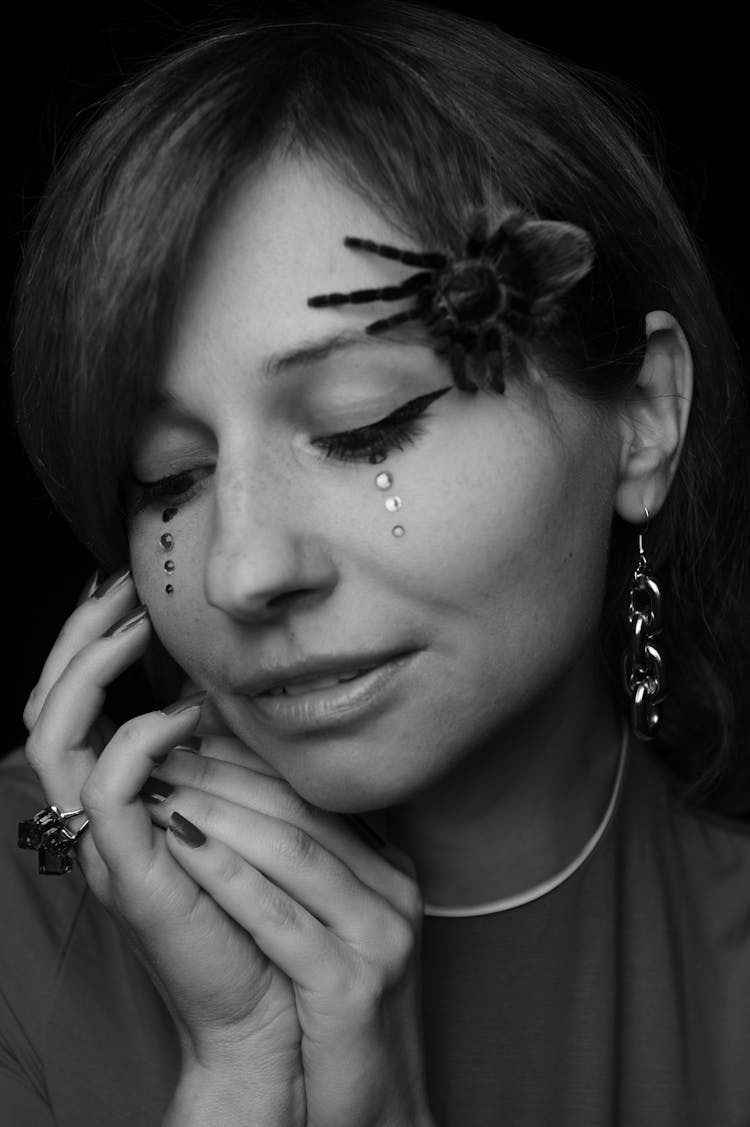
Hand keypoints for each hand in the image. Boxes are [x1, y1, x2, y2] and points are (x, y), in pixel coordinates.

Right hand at [23, 570, 305, 1125]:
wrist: (276, 1007)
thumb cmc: (262, 903)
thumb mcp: (239, 807)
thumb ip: (220, 754)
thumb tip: (220, 688)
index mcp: (114, 800)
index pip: (71, 703)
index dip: (86, 641)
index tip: (124, 587)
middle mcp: (93, 818)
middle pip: (46, 706)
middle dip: (76, 638)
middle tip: (118, 587)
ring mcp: (104, 845)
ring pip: (53, 736)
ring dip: (90, 669)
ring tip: (134, 626)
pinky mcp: (131, 873)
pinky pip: (105, 792)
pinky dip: (137, 740)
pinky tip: (183, 713)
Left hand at [141, 740, 433, 1126]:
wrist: (365, 1109)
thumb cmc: (325, 1011)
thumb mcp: (330, 921)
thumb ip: (303, 861)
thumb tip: (235, 792)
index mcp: (389, 869)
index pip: (312, 794)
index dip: (246, 761)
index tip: (190, 736)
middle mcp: (394, 893)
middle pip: (301, 811)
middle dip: (223, 776)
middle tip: (163, 751)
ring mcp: (380, 937)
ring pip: (291, 851)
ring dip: (216, 814)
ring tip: (159, 789)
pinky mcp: (352, 985)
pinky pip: (277, 917)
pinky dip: (224, 875)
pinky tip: (180, 847)